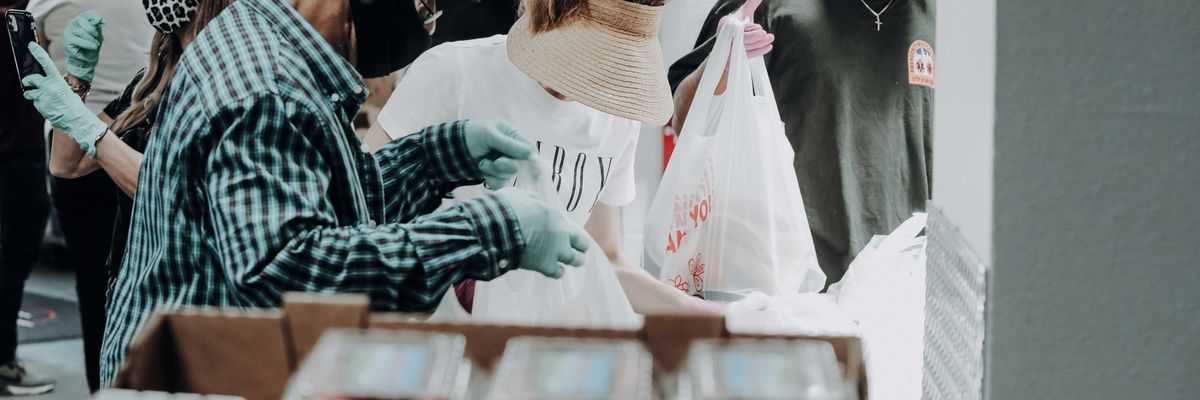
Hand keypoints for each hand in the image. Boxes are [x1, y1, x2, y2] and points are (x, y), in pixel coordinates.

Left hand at [22, 43, 107, 157]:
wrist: (77, 120)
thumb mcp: (67, 91)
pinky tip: (48, 108)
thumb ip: (55, 85)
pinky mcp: (40, 106)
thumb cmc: (74, 106)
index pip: (46, 63)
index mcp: (57, 81)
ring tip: (43, 100)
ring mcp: (43, 96)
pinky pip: (35, 103)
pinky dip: (39, 105)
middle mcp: (48, 87)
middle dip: (28, 81)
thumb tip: (46, 84)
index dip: (38, 53)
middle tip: (28, 83)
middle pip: (31, 79)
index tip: (31, 46)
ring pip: (30, 93)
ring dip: (32, 95)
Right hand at [64, 11, 104, 81]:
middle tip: (97, 39)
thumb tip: (103, 21)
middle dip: (93, 31)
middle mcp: (72, 25)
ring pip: (80, 32)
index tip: (103, 23)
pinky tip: (92, 48)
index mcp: (81, 21)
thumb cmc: (91, 46)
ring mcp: (68, 33)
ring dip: (91, 40)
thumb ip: (98, 27)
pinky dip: (87, 45)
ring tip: (95, 46)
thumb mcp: (97, 35)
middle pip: (83, 22)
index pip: (87, 15)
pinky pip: (78, 42)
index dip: (95, 17)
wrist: (85, 61)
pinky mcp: (67, 43)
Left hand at [462, 119, 534, 188]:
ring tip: (482, 163)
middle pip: (521, 165)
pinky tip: (483, 173)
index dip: (533, 161)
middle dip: (508, 166)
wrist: (451, 147)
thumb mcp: (490, 135)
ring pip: (510, 175)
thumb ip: (509, 144)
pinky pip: (501, 183)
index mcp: (513, 135)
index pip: (530, 149)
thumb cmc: (471, 134)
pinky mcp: (495, 174)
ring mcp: (503, 163)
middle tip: (497, 162)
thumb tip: (530, 154)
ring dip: (496, 172)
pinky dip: (492, 180)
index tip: (533, 171)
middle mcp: (511, 150)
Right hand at [495, 188, 589, 278]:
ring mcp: (555, 251)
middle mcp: (560, 234)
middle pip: (580, 242)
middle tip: (581, 248)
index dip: (567, 230)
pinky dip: (558, 271)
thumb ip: (534, 201)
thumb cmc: (507, 208)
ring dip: (576, 260)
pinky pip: (558, 272)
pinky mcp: (546, 265)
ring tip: (577, 261)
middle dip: (581, 245)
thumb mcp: (522, 196)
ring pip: (575, 259)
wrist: (498, 228)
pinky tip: (557, 270)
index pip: (568, 224)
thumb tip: (536, 204)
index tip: (564, 232)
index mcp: (554, 216)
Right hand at [717, 0, 773, 59]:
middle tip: (770, 36)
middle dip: (757, 38)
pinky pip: (745, 57)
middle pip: (742, 40)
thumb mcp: (745, 11)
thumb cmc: (739, 23)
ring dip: (760, 45)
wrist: (730, 39)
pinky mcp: (731, 59)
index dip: (752, 31)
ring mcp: (726, 50)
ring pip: (745, 49)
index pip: (739, 29)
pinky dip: (758, 52)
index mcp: (725, 25)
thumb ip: (752, 3)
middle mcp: (723, 38)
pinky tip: (768, 47)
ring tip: (770, 39)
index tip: (762, 30)